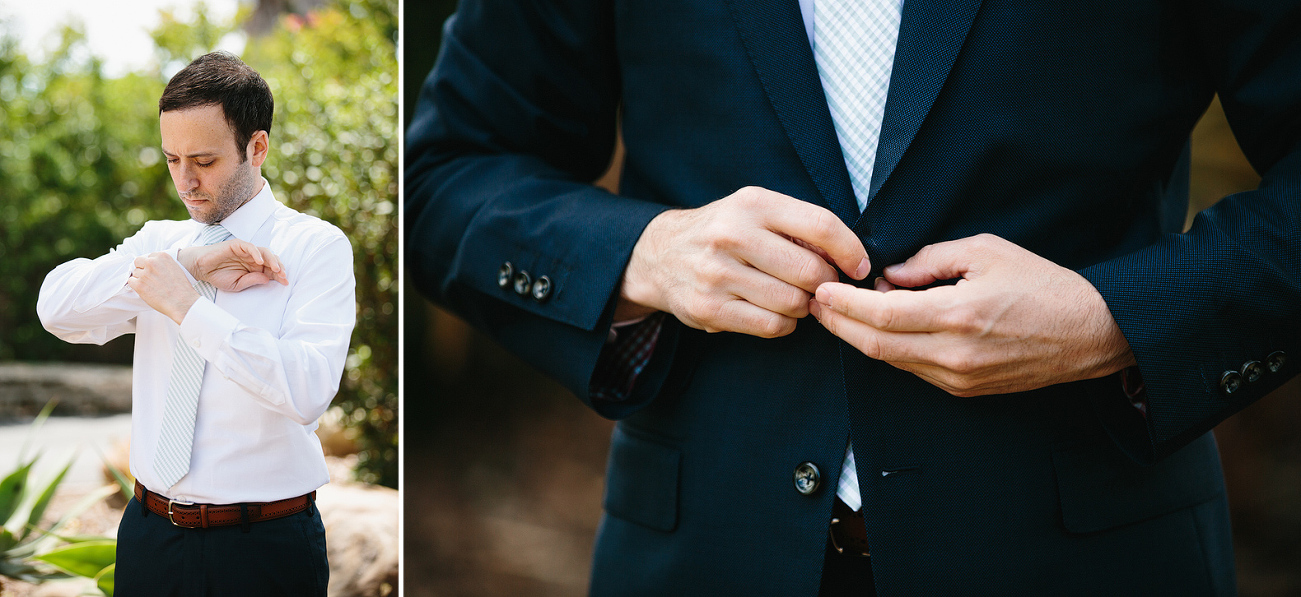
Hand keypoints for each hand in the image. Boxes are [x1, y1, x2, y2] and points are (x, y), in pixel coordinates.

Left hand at [127, 253, 200, 324]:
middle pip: (138, 262)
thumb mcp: (175, 268)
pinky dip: (135, 286)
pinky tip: (145, 290)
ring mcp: (145, 273)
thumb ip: (163, 264)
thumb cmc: (181, 288)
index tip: (154, 272)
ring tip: (150, 286)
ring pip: (135, 273)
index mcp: (162, 256)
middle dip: (142, 269)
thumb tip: (152, 267)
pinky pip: (130, 281)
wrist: (182, 302)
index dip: (150, 266)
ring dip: (140, 279)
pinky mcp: (139, 284)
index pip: (148, 257)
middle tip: (149, 278)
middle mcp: (152, 262)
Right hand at [178, 240, 287, 291]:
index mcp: (254, 268)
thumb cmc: (218, 276)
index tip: (286, 283)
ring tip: (276, 269)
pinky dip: (256, 253)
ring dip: (272, 260)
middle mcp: (252, 258)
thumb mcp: (237, 284)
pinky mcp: (237, 245)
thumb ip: (251, 281)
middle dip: (279, 268)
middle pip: (271, 260)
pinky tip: (260, 262)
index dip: (279, 276)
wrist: (201, 268)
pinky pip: (250, 247)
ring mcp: (246, 251)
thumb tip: (267, 279)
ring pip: (264, 252)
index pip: (271, 270)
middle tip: (283, 276)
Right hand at [619, 186, 869, 336]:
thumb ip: (800, 226)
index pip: (820, 225)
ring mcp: (718, 273)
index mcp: (752, 204)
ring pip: (793, 303)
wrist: (661, 255)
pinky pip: (771, 325)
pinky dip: (784, 323)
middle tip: (821, 287)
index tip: (860, 267)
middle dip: (826, 285)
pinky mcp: (710, 308)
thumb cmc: (724, 232)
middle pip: (811, 271)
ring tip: (793, 297)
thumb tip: (851, 258)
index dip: (851, 250)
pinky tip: (774, 311)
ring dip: (804, 307)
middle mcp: (732, 235)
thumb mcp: (756, 211)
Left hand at [809, 233, 1135, 395]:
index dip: (844, 305)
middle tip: (815, 303)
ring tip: (837, 312)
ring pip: (890, 361)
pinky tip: (878, 328)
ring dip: (859, 337)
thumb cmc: (1042, 285)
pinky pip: (912, 370)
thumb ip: (929, 261)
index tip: (821, 289)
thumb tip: (888, 275)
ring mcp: (958, 378)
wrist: (1091, 333)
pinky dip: (888, 349)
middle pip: (875, 345)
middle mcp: (953, 355)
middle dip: (838, 324)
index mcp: (958, 316)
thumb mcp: (985, 251)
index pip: (882, 315)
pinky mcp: (964, 389)